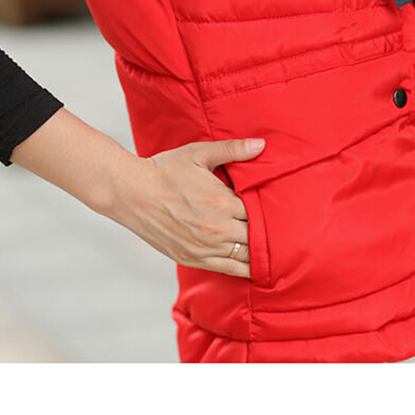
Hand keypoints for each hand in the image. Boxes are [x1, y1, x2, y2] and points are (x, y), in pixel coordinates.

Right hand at [106, 137, 265, 278]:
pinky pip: (230, 269)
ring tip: (276, 249)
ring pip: (247, 255)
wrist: (130, 193)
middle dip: (269, 231)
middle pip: (257, 235)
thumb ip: (232, 150)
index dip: (271, 210)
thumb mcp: (198, 154)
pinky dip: (246, 268)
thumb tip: (261, 145)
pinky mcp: (193, 259)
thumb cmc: (165, 170)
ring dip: (261, 251)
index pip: (260, 211)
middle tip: (283, 228)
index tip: (279, 207)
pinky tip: (257, 267)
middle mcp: (217, 228)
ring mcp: (205, 247)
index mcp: (222, 201)